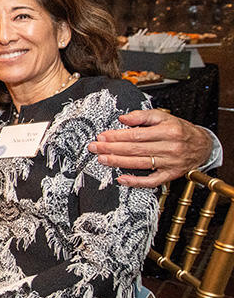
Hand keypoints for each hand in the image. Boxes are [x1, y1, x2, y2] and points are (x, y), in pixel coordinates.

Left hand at [88, 109, 212, 186]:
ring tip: (102, 159)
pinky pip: (152, 181)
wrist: (202, 145)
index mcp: (168, 131)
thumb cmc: (179, 130)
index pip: (136, 135)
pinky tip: (122, 179)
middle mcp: (170, 147)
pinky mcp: (171, 175)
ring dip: (118, 162)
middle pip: (135, 149)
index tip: (102, 136)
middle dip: (112, 149)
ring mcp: (170, 163)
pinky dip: (136, 182)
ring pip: (140, 164)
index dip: (117, 136)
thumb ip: (143, 116)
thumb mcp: (164, 117)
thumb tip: (123, 118)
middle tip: (94, 148)